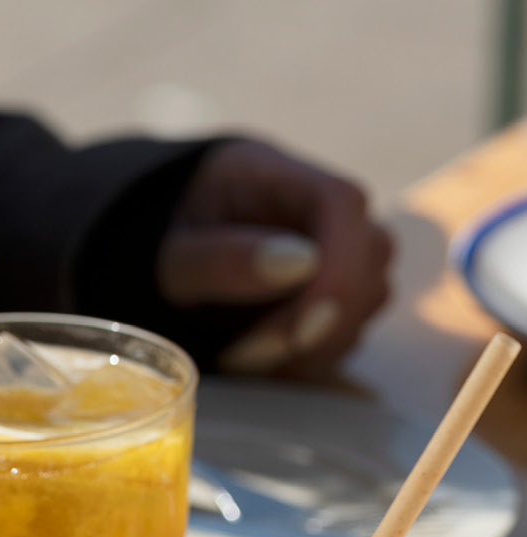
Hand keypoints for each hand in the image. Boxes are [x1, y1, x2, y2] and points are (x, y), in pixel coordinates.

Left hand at [154, 137, 393, 375]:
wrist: (171, 248)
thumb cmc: (168, 241)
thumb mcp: (170, 255)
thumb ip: (220, 258)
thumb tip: (298, 263)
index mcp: (279, 177)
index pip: (342, 204)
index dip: (337, 267)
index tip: (302, 326)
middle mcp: (326, 210)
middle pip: (368, 256)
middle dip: (316, 321)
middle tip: (243, 354)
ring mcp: (342, 252)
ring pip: (366, 301)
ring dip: (312, 346)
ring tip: (240, 355)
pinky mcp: (340, 294)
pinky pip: (350, 332)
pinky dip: (309, 358)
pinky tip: (261, 358)